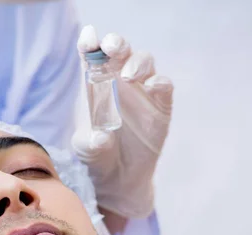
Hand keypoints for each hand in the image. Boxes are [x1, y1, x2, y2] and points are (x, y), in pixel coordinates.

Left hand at [72, 25, 173, 218]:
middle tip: (110, 47)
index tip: (88, 37)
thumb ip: (90, 143)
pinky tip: (152, 86)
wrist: (119, 179)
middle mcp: (119, 81)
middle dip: (116, 43)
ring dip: (137, 62)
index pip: (92, 56)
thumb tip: (100, 137)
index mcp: (95, 84)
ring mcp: (142, 92)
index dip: (90, 43)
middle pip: (120, 51)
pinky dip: (160, 82)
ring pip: (144, 62)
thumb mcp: (87, 151)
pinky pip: (164, 86)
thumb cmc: (97, 157)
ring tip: (129, 76)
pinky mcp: (161, 106)